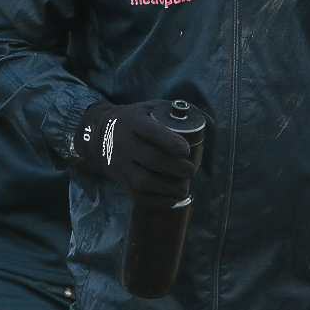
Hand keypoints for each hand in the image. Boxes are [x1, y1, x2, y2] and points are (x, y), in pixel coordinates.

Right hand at [74, 100, 195, 203]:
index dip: (170, 142)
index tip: (186, 149)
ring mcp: (120, 165)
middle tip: (192, 170)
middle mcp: (124, 143)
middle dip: (176, 169)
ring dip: (169, 188)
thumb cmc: (136, 120)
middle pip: (151, 159)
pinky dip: (158, 201)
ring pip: (144, 181)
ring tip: (185, 187)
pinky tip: (173, 199)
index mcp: (133, 122)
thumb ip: (182, 111)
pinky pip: (138, 197)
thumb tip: (210, 126)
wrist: (99, 135)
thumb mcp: (152, 107)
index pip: (151, 132)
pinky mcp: (121, 183)